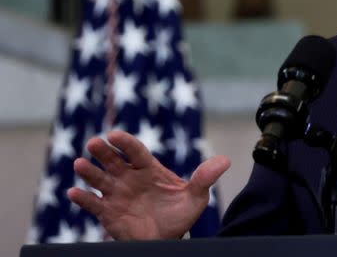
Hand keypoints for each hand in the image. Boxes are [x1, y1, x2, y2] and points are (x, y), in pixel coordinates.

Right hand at [67, 130, 230, 239]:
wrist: (167, 239)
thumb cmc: (179, 215)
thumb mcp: (196, 197)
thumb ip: (205, 179)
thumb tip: (225, 161)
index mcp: (149, 169)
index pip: (136, 151)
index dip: (125, 143)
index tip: (114, 135)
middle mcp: (129, 178)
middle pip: (113, 161)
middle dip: (103, 152)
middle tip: (93, 143)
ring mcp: (117, 194)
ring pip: (99, 179)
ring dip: (88, 172)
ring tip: (79, 164)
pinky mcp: (108, 212)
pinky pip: (93, 204)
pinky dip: (83, 198)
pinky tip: (73, 192)